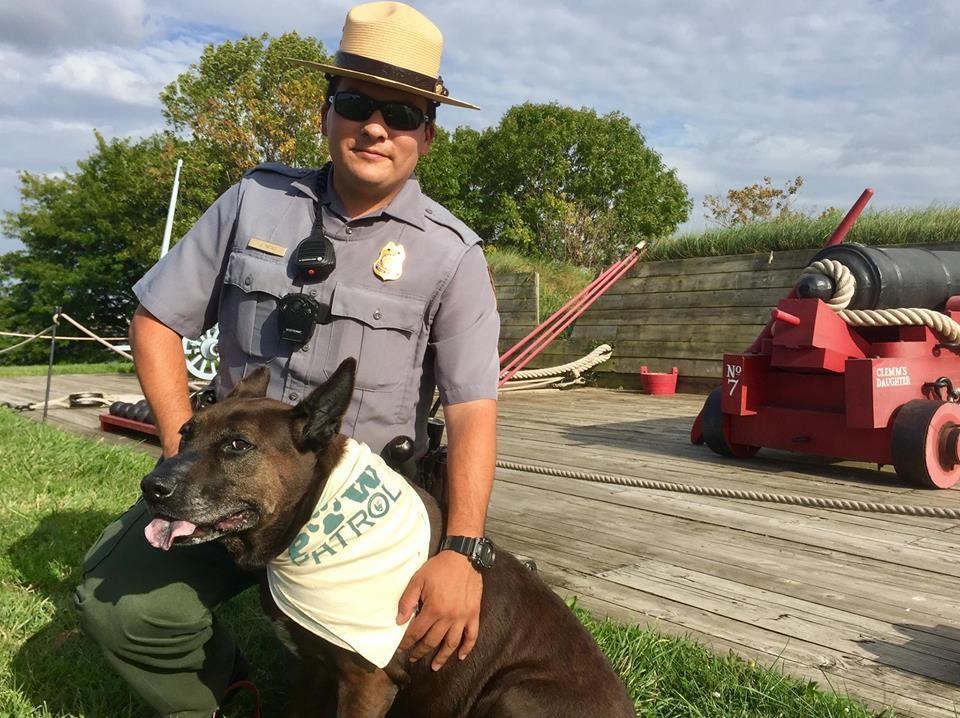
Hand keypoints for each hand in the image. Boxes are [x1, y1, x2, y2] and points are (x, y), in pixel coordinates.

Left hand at [396, 550, 481, 670]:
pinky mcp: (474, 614)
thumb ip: (407, 600)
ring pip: (451, 643)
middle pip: (432, 641)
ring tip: (435, 666)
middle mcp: (448, 617)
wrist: (463, 557)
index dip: (407, 642)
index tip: (401, 649)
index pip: (416, 632)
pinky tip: (461, 656)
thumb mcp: (417, 580)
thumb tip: (399, 620)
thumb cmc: (439, 568)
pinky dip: (467, 648)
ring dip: (442, 657)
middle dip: (420, 651)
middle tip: (413, 657)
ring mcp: (462, 617)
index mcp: (433, 609)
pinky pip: (472, 636)